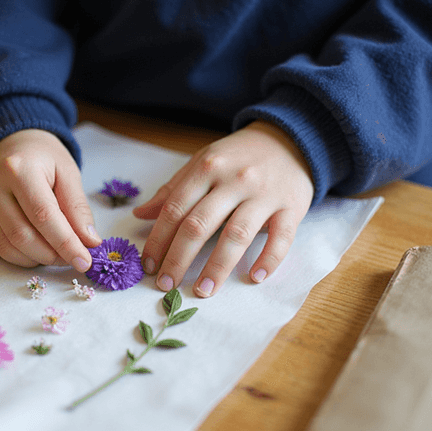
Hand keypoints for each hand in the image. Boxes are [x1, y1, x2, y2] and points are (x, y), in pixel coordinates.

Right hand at [0, 129, 100, 269]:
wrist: (11, 144)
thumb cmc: (43, 159)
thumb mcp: (68, 173)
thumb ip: (78, 208)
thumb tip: (89, 242)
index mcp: (18, 169)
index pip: (44, 216)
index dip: (66, 244)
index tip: (84, 262)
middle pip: (22, 236)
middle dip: (51, 255)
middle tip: (71, 257)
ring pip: (6, 247)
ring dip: (35, 259)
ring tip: (54, 253)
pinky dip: (17, 256)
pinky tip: (33, 246)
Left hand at [133, 120, 313, 297]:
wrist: (290, 140)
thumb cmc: (239, 157)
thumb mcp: (203, 163)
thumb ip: (173, 190)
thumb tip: (140, 215)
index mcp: (207, 168)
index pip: (175, 209)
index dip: (158, 240)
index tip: (148, 266)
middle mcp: (234, 180)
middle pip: (199, 224)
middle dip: (179, 259)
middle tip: (166, 286)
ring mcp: (264, 194)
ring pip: (236, 234)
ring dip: (217, 267)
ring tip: (203, 290)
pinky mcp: (291, 207)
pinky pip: (281, 238)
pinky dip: (268, 259)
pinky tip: (255, 278)